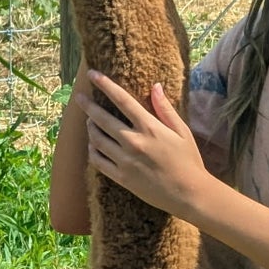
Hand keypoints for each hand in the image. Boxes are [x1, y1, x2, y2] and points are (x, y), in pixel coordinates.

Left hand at [79, 72, 211, 217]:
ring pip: (96, 139)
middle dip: (87, 105)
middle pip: (101, 119)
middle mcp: (134, 142)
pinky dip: (91, 150)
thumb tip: (155, 86)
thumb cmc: (189, 161)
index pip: (122, 100)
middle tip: (79, 97)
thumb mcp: (182, 131)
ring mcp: (125, 161)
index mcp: (149, 127)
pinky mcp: (121, 178)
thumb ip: (165, 109)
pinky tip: (92, 145)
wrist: (189, 194)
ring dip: (90, 127)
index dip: (105, 84)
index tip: (92, 74)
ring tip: (89, 121)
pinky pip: (97, 161)